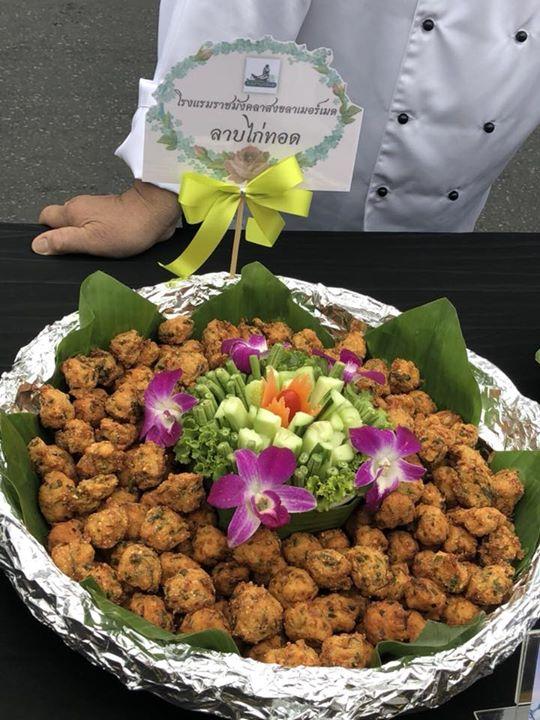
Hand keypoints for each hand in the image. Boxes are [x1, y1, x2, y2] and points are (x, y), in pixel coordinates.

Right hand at [32, 181, 181, 257]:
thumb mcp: (90, 240)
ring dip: (83, 237)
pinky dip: (98, 236)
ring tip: (94, 252)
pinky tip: (107, 246)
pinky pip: (96, 225)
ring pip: (80, 224)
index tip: (54, 249)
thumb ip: (63, 241)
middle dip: (65, 238)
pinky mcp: (111, 215)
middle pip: (62, 222)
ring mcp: (97, 209)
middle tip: (76, 254)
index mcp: (72, 211)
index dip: (46, 234)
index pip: (45, 218)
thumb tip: (37, 245)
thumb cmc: (128, 227)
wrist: (156, 213)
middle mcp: (81, 207)